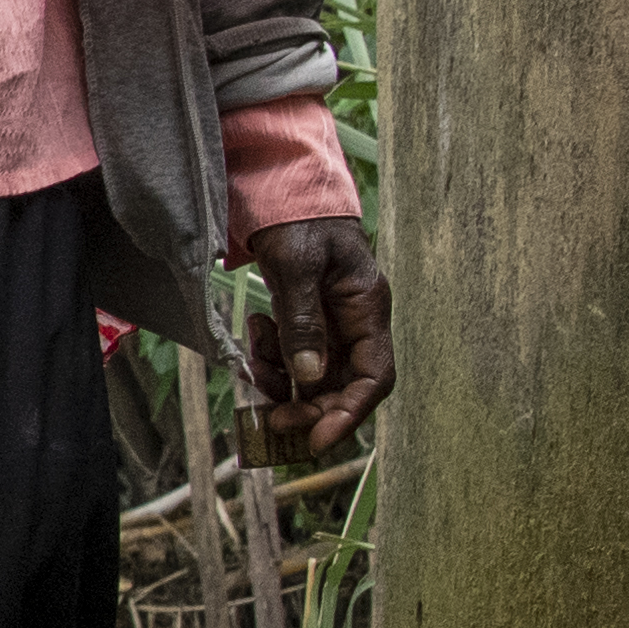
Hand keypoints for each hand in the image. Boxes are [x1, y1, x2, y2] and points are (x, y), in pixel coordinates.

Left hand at [237, 215, 392, 467]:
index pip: (375, 376)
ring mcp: (329, 326)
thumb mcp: (298, 266)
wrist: (280, 188)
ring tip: (253, 357)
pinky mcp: (304, 324)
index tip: (316, 439)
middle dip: (307, 407)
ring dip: (281, 382)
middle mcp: (354, 324)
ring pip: (311, 380)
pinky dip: (270, 359)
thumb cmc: (298, 220)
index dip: (350, 413)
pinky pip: (291, 360)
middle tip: (271, 417)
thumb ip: (303, 322)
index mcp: (367, 308)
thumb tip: (309, 378)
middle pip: (342, 388)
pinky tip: (254, 331)